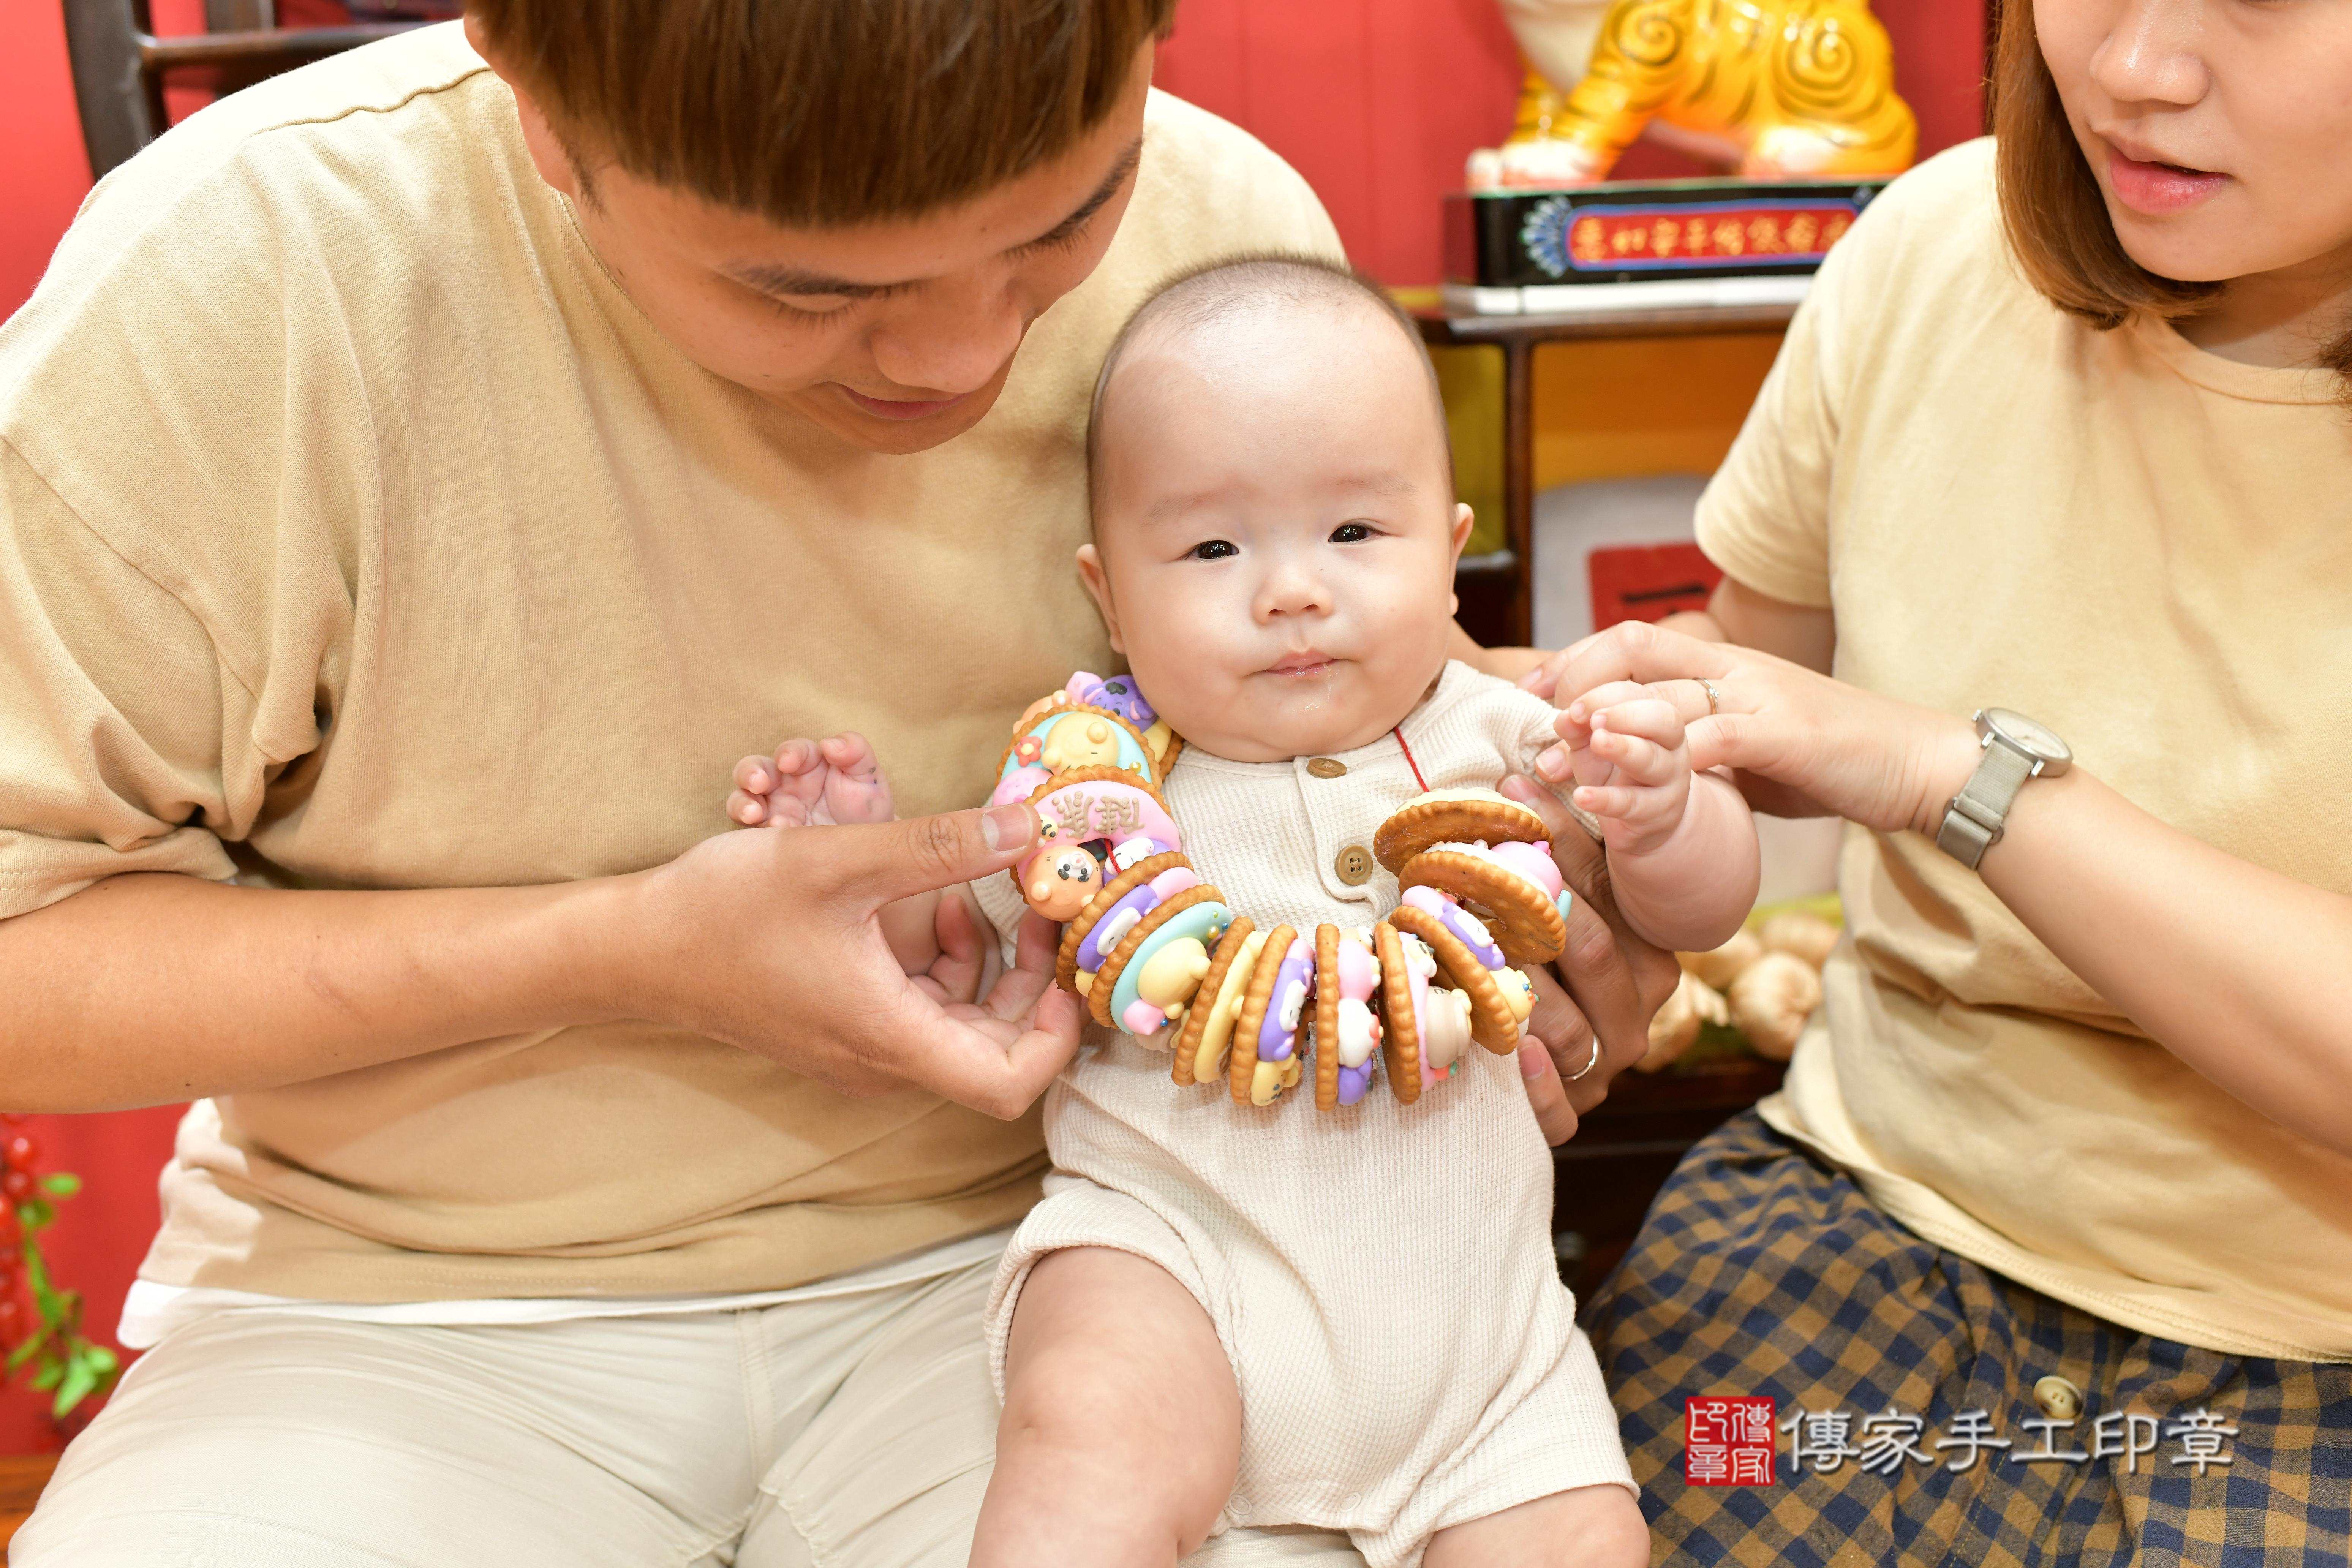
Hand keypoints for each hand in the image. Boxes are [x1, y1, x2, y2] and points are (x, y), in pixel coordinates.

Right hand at [632, 803, 1083, 1118]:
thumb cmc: (726, 912)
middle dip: (1028, 980)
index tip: (1060, 962)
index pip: (1010, 1082)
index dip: (1053, 1031)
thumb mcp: (842, 862)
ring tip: (975, 896)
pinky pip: (924, 1012)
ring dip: (986, 965)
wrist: (639, 947)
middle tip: (1037, 907)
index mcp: (889, 1039)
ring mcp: (862, 1054)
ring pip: (962, 1027)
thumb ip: (941, 845)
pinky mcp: (846, 1033)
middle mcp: (882, 1063)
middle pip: (996, 1051)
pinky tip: (932, 908)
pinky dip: (944, 966)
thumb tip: (1027, 823)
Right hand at [728, 733, 894, 827]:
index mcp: (807, 763)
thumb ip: (855, 752)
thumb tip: (830, 743)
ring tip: (753, 814)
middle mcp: (783, 783)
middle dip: (749, 773)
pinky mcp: (768, 837)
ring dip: (741, 804)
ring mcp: (772, 810)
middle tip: (757, 783)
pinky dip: (756, 833)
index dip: (788, 754)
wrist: (868, 849)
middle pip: (753, 769)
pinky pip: (751, 833)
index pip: (791, 751)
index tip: (788, 762)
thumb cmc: (866, 806)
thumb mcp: (868, 778)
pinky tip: (774, 834)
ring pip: (741, 799)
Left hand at [1495, 774, 1684, 1143]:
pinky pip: (1557, 1108)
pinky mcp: (1571, 1114)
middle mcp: (1636, 1012)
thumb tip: (1512, 784)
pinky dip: (1536, 1083)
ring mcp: (1605, 1068)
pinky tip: (1516, 1053)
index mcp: (1646, 956)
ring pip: (1569, 1026)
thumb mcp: (1563, 916)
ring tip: (1472, 955)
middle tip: (1476, 865)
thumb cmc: (1547, 968)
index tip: (1512, 788)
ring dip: (1519, 990)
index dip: (1560, 836)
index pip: (1606, 889)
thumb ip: (1554, 867)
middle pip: (1591, 950)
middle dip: (1534, 907)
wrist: (1544, 1070)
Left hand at [1532, 621, 1978, 833]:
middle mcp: (1735, 668)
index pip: (1635, 641)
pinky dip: (1668, 757)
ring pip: (1664, 695)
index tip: (1535, 692)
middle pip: (1635, 651)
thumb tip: (1653, 763)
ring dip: (1605, 727)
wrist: (1917, 763)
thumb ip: (1703, 742)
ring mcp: (1760, 696)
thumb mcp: (1753, 745)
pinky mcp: (1784, 734)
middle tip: (1533, 726)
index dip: (1579, 660)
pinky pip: (1713, 739)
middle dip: (1576, 685)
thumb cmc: (1833, 759)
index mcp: (1725, 666)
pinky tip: (1629, 782)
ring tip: (1560, 759)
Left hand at [1552, 688, 1692, 855]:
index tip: (1575, 707)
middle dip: (1627, 714)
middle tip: (1595, 719)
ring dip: (1623, 748)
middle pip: (1664, 719)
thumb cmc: (1617, 770)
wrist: (1648, 821)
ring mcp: (1669, 780)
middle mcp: (1671, 745)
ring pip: (1652, 760)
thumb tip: (1564, 717)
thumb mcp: (1592, 745)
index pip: (1639, 695)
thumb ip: (1577, 728)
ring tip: (1597, 742)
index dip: (1607, 696)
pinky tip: (1581, 795)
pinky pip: (1632, 804)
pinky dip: (1605, 800)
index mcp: (1656, 718)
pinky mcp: (1657, 814)